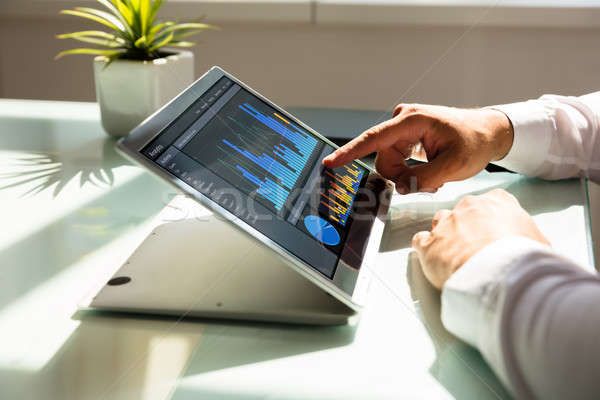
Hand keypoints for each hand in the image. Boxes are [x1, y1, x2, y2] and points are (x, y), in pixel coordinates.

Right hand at [323, 104, 513, 192]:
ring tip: (432, 177)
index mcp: (412, 120)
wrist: (488, 132)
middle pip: (384, 159)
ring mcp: (403, 128)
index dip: (350, 152)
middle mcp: (403, 120)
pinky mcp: (405, 136)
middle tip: (428, 184)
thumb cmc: (474, 141)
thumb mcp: (453, 165)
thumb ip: (423, 179)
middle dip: (401, 177)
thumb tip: (399, 187)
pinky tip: (428, 171)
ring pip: (389, 163)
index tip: (331, 162)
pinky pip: (396, 160)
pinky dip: (410, 171)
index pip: (374, 138)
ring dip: (407, 176)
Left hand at [411, 189, 549, 288]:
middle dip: (467, 227)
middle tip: (476, 248)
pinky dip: (425, 250)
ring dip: (444, 236)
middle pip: (464, 211)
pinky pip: (420, 241)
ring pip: (439, 222)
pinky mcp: (429, 243)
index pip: (493, 202)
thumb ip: (532, 240)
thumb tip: (537, 252)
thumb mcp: (539, 244)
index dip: (492, 219)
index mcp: (498, 202)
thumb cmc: (521, 256)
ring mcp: (446, 223)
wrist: (498, 273)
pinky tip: (434, 261)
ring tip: (454, 256)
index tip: (494, 231)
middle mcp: (468, 207)